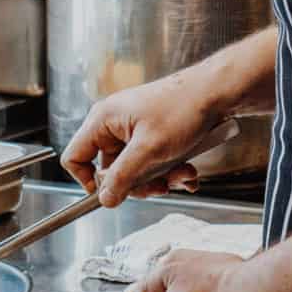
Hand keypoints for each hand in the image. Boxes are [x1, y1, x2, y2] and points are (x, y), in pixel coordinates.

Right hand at [62, 72, 226, 206]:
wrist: (217, 93)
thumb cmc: (184, 107)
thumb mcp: (150, 149)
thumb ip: (123, 177)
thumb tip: (104, 198)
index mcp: (104, 120)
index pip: (75, 156)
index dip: (87, 180)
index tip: (110, 194)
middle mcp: (115, 124)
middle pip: (110, 170)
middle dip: (138, 183)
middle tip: (159, 186)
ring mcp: (134, 130)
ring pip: (135, 170)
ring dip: (160, 178)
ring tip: (182, 174)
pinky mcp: (153, 135)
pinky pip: (152, 163)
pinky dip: (170, 171)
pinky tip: (188, 170)